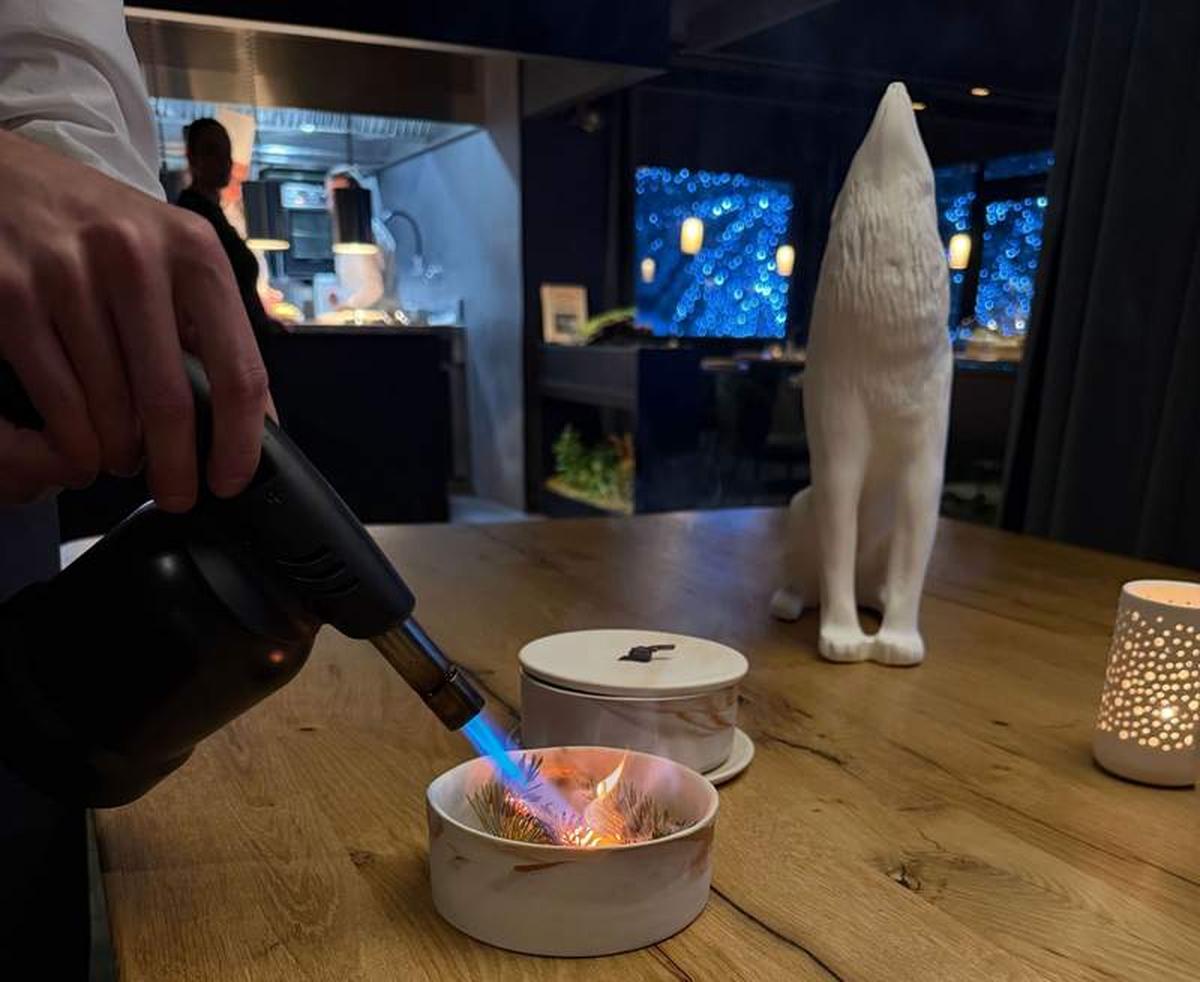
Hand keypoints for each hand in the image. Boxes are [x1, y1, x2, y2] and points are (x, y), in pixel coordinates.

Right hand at [0, 130, 268, 509]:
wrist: (5, 173)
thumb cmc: (100, 228)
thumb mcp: (173, 255)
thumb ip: (212, 327)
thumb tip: (258, 420)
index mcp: (194, 253)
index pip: (239, 371)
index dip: (239, 442)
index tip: (230, 480)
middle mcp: (135, 257)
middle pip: (171, 403)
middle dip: (175, 468)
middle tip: (177, 495)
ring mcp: (67, 273)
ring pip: (109, 409)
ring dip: (119, 455)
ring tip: (121, 459)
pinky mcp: (9, 293)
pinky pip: (57, 399)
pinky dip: (74, 441)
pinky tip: (82, 447)